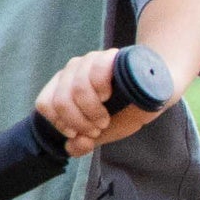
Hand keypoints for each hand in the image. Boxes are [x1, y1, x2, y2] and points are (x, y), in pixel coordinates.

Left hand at [37, 45, 154, 155]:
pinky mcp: (109, 56)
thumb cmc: (124, 112)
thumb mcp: (101, 133)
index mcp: (63, 87)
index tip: (77, 133)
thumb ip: (83, 143)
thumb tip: (75, 144)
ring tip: (105, 118)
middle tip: (97, 129)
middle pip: (61, 100)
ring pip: (78, 88)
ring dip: (92, 111)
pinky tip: (109, 96)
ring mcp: (90, 61)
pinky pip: (96, 70)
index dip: (59, 123)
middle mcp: (72, 71)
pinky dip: (102, 89)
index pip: (45, 103)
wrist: (154, 95)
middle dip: (80, 122)